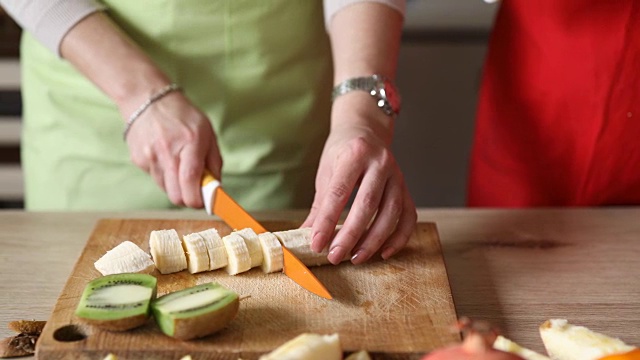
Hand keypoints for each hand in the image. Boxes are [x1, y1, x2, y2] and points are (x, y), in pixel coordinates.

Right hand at [124, 90, 221, 207]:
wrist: (148, 100)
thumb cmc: (183, 116)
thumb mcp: (207, 133)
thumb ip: (214, 163)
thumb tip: (217, 189)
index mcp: (190, 143)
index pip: (190, 181)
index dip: (198, 200)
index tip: (204, 203)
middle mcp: (167, 152)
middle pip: (176, 195)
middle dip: (187, 198)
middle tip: (194, 190)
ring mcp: (150, 157)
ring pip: (166, 190)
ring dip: (176, 186)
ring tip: (179, 166)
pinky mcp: (138, 160)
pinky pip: (155, 178)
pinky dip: (164, 175)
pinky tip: (165, 157)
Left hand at [302, 102, 416, 264]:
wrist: (366, 130)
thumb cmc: (342, 151)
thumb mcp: (326, 171)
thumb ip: (320, 205)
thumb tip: (306, 236)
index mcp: (355, 154)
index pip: (339, 193)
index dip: (327, 221)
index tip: (317, 243)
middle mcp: (379, 163)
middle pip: (367, 204)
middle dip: (350, 234)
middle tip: (335, 256)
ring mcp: (397, 175)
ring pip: (391, 212)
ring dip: (374, 240)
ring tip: (356, 258)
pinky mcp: (407, 187)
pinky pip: (408, 216)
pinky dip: (399, 237)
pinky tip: (384, 252)